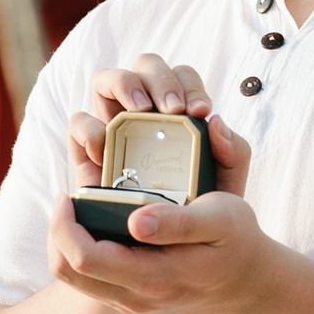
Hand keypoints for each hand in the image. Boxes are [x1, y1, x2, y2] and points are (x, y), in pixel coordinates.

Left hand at [45, 179, 285, 313]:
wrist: (254, 286)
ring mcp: (133, 302)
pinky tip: (96, 228)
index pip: (84, 258)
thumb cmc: (240, 244)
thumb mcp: (223, 219)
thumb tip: (134, 221)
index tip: (69, 193)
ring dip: (65, 244)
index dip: (64, 224)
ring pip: (74, 280)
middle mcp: (137, 296)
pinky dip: (81, 254)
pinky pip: (90, 282)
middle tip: (68, 198)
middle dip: (57, 232)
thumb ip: (179, 221)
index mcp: (154, 276)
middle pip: (68, 271)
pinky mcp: (134, 301)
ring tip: (77, 211)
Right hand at [68, 58, 251, 197]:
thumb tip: (215, 122)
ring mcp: (112, 125)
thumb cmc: (201, 210)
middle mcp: (143, 110)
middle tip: (173, 108)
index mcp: (178, 110)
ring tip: (140, 110)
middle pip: (145, 66)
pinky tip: (109, 149)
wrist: (171, 248)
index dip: (189, 84)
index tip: (198, 111)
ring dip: (123, 84)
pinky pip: (79, 123)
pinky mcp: (86, 150)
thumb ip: (234, 153)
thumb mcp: (228, 185)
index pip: (181, 77)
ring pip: (106, 80)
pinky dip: (90, 127)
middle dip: (159, 78)